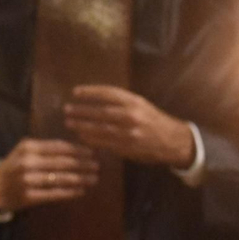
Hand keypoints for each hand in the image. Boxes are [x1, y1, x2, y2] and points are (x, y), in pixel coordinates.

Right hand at [0, 138, 99, 214]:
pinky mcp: (28, 196)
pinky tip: (81, 191)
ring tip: (94, 179)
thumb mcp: (27, 151)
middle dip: (83, 165)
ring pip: (60, 179)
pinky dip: (69, 192)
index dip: (78, 150)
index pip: (59, 147)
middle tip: (97, 166)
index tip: (93, 153)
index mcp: (29, 147)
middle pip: (62, 163)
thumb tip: (79, 148)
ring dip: (80, 179)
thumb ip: (48, 148)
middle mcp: (27, 162)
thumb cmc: (17, 165)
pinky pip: (54, 194)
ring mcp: (27, 180)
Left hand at [63, 86, 193, 167]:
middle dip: (81, 111)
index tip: (75, 92)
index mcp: (135, 101)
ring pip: (99, 128)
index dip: (90, 92)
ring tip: (69, 123)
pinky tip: (81, 136)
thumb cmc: (153, 120)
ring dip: (82, 126)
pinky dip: (91, 139)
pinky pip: (104, 142)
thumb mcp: (141, 105)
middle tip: (66, 110)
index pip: (108, 93)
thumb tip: (95, 101)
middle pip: (100, 112)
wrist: (172, 141)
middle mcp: (131, 115)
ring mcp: (128, 133)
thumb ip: (121, 103)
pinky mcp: (127, 147)